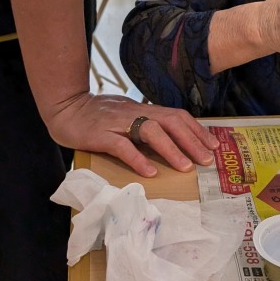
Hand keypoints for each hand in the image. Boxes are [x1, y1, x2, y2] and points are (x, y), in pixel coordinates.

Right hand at [46, 93, 218, 177]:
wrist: (65, 108)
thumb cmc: (98, 115)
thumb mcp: (127, 116)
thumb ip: (145, 124)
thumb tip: (170, 139)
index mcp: (144, 110)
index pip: (177, 116)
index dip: (197, 130)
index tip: (213, 145)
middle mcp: (136, 112)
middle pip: (171, 122)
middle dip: (192, 141)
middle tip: (207, 160)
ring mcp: (119, 123)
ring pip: (151, 131)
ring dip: (171, 149)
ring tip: (185, 167)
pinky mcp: (101, 134)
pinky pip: (122, 146)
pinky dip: (138, 159)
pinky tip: (149, 172)